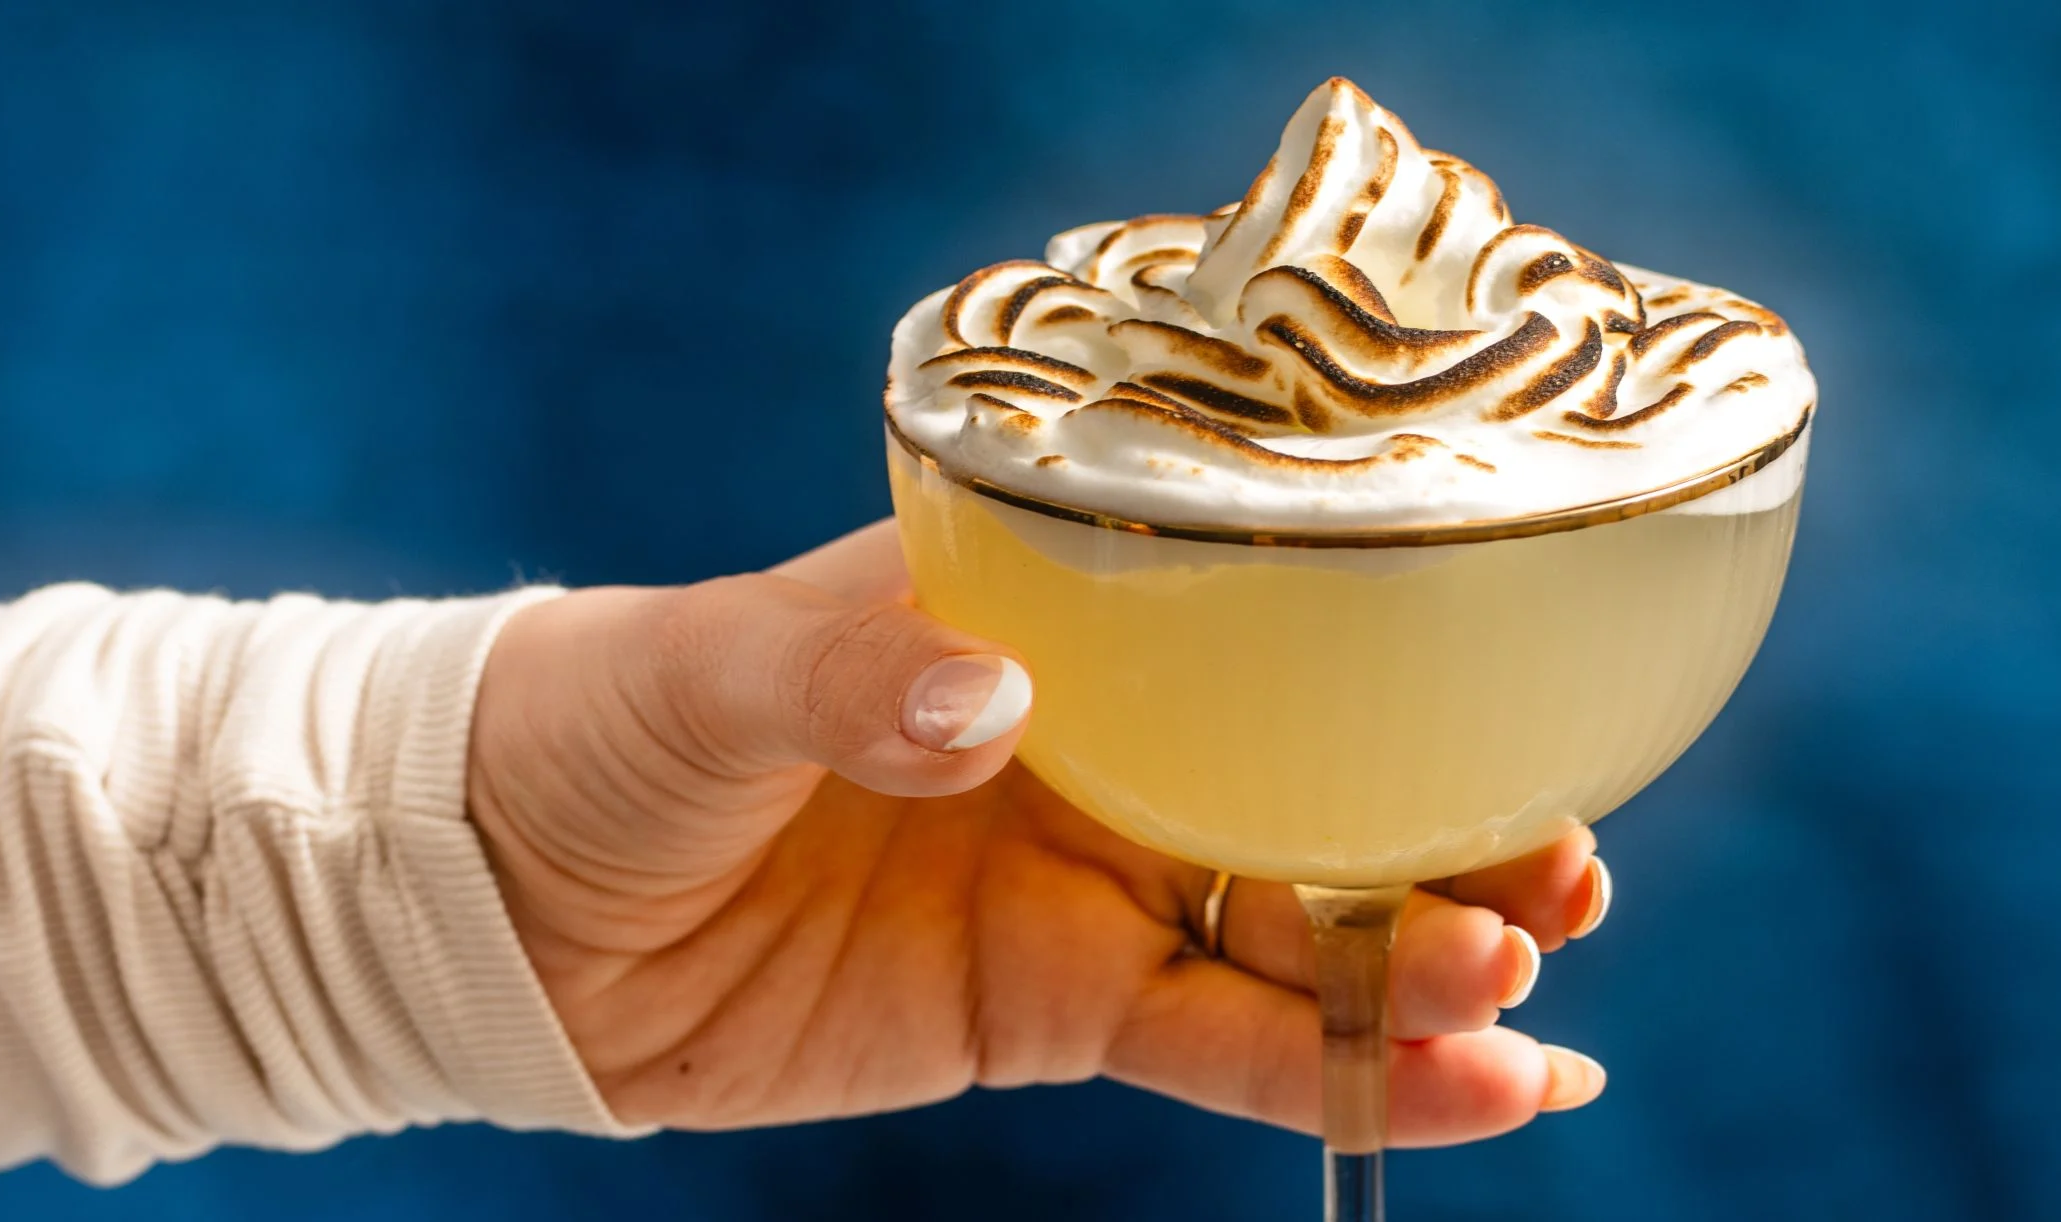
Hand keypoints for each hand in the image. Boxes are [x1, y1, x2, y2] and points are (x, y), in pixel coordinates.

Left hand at [466, 521, 1610, 1142]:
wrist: (497, 899)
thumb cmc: (599, 724)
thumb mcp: (710, 673)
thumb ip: (845, 672)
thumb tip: (990, 708)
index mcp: (1038, 616)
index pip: (1246, 628)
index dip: (1384, 664)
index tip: (1511, 695)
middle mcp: (1089, 742)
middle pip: (1310, 781)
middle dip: (1447, 826)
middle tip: (1563, 873)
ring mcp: (1079, 882)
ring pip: (1292, 926)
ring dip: (1422, 961)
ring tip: (1531, 990)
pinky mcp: (1047, 1009)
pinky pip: (1223, 1044)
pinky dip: (1347, 1071)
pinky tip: (1474, 1086)